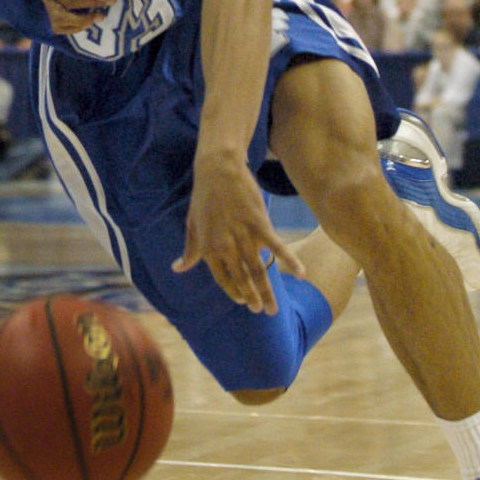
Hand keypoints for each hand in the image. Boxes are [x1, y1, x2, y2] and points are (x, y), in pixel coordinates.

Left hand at [173, 148, 304, 314]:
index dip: (233, 291)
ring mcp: (244, 237)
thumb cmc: (204, 196)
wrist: (218, 169)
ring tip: (273, 309)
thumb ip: (190, 250)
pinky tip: (301, 274)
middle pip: (242, 279)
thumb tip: (177, 268)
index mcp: (208, 248)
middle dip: (252, 298)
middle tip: (262, 311)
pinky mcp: (260, 224)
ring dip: (267, 292)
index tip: (242, 301)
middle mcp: (226, 247)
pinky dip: (290, 261)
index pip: (223, 278)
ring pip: (258, 271)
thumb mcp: (192, 224)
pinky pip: (277, 247)